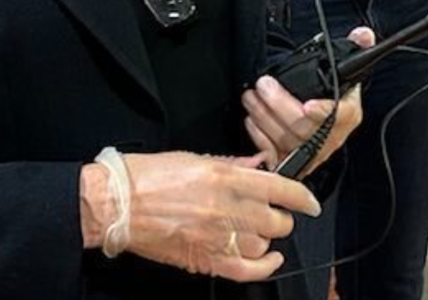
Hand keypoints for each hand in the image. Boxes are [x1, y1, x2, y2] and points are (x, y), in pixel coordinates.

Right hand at [101, 151, 321, 280]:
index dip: (301, 197)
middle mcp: (227, 209)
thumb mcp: (195, 158)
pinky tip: (270, 259)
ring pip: (264, 244)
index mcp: (226, 178)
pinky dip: (265, 267)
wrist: (118, 203)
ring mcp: (218, 237)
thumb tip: (257, 166)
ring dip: (266, 238)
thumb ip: (232, 165)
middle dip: (279, 217)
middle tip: (269, 213)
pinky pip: (248, 270)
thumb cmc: (148, 176)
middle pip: (276, 221)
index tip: (308, 202)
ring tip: (255, 231)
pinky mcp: (206, 259)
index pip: (280, 189)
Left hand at [242, 25, 372, 176]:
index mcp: (349, 114)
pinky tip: (251, 119)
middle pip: (306, 129)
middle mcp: (332, 137)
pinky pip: (274, 154)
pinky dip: (259, 136)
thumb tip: (363, 35)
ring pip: (286, 141)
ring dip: (264, 117)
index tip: (308, 105)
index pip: (340, 116)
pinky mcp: (292, 162)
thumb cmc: (330, 94)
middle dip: (280, 105)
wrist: (320, 117)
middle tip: (263, 85)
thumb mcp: (343, 69)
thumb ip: (355, 48)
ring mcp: (312, 153)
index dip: (324, 112)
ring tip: (251, 96)